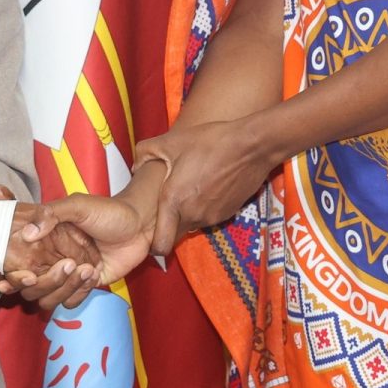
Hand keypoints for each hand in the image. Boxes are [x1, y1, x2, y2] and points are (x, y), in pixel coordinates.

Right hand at [2, 190, 100, 310]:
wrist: (140, 225)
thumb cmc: (108, 211)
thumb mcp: (79, 205)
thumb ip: (52, 214)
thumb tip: (27, 233)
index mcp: (42, 241)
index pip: (15, 264)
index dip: (13, 275)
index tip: (21, 276)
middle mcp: (48, 260)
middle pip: (30, 289)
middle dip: (46, 282)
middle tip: (68, 264)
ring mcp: (65, 276)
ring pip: (48, 300)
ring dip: (65, 287)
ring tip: (87, 267)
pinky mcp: (83, 287)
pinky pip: (70, 302)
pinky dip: (80, 293)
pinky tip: (94, 273)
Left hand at [138, 119, 273, 255]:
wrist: (252, 146)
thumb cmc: (209, 142)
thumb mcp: (171, 141)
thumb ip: (145, 153)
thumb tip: (135, 166)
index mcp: (174, 202)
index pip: (160, 246)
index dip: (153, 247)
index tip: (150, 234)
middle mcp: (193, 215)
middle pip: (175, 235)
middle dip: (169, 225)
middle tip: (168, 204)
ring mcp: (213, 216)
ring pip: (193, 224)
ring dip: (188, 214)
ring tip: (191, 188)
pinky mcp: (229, 213)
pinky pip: (209, 217)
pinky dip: (205, 208)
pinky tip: (209, 186)